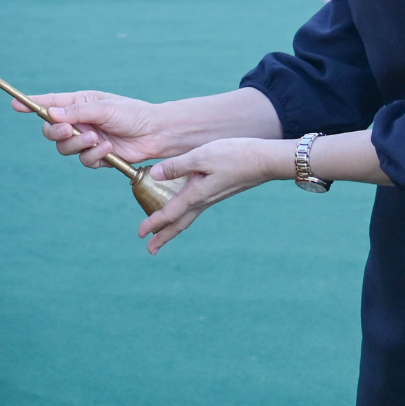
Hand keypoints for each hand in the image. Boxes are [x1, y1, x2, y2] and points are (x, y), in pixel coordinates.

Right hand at [34, 91, 172, 169]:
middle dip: (56, 132)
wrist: (156, 134)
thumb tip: (51, 113)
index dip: (32, 104)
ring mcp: (87, 140)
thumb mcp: (104, 108)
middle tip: (67, 130)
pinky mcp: (97, 157)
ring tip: (96, 139)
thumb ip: (77, 112)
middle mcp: (80, 121)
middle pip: (52, 131)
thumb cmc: (132, 113)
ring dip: (78, 145)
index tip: (15, 104)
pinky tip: (108, 149)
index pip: (50, 103)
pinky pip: (84, 160)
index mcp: (80, 103)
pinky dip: (94, 155)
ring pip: (65, 148)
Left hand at [137, 138, 283, 253]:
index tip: (141, 235)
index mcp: (196, 194)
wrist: (264, 161)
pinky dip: (184, 214)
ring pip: (188, 217)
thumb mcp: (202, 156)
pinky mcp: (218, 191)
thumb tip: (155, 175)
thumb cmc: (234, 155)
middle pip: (180, 224)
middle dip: (164, 237)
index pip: (170, 213)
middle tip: (151, 249)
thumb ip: (178, 166)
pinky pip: (196, 208)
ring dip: (174, 227)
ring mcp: (212, 197)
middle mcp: (204, 200)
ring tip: (163, 234)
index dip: (154, 223)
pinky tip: (184, 208)